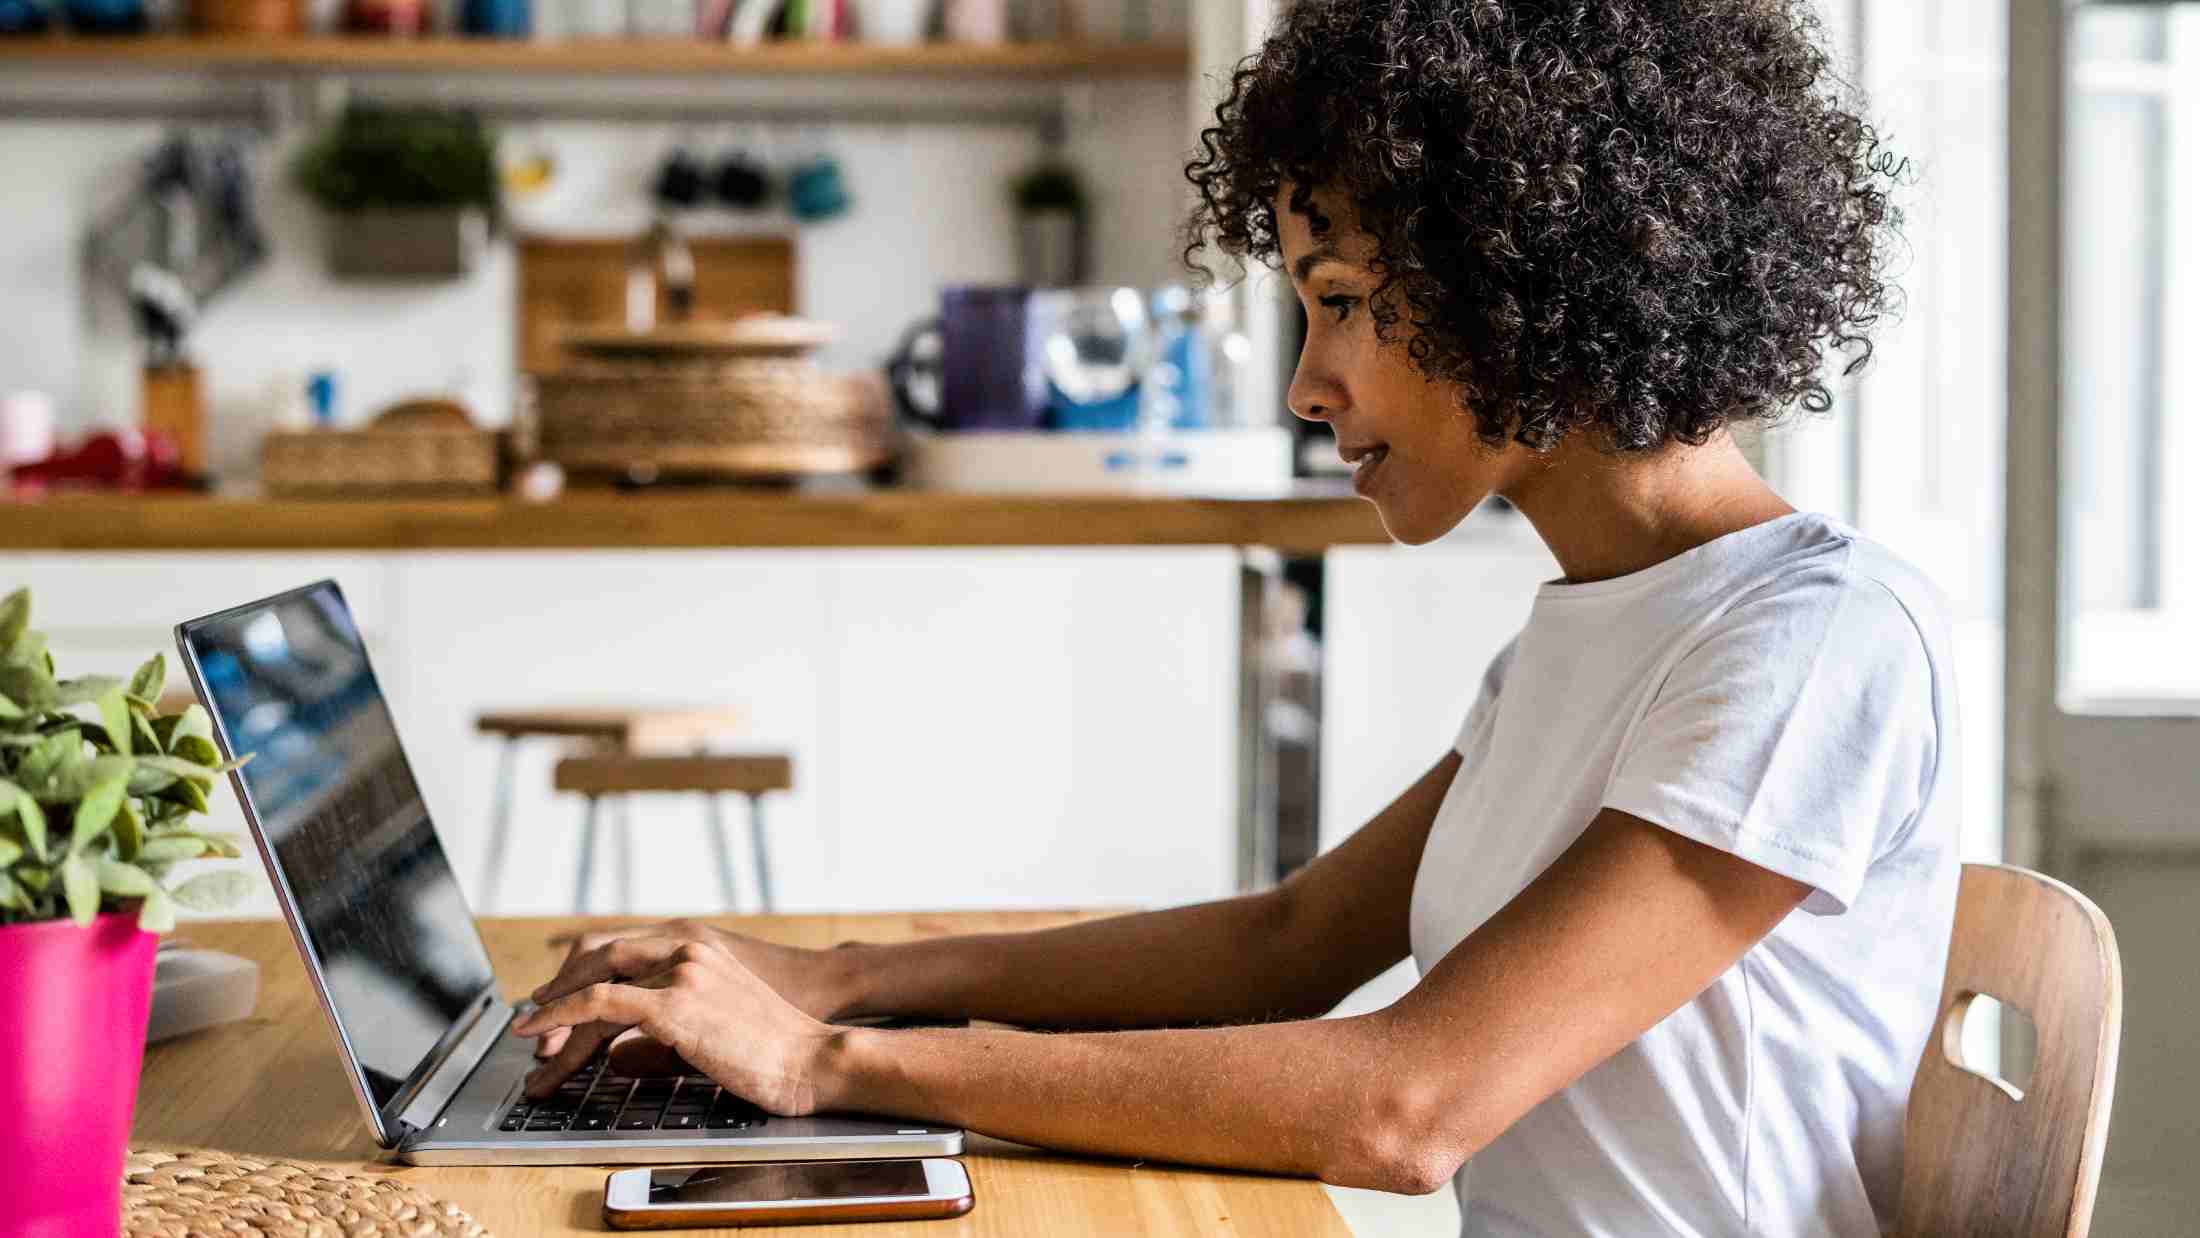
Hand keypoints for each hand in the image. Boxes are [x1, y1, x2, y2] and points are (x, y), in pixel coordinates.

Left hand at [526, 919, 855, 1062]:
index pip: (622, 945)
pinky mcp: (675, 1005)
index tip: (558, 997)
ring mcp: (681, 971)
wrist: (812, 1057)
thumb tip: (621, 1051)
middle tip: (534, 1018)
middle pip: (598, 952)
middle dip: (560, 986)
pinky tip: (542, 1036)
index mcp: (698, 944)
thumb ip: (671, 1021)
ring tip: (529, 1039)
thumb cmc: (775, 1048)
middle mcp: (686, 946)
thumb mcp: (718, 1020)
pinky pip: (599, 1004)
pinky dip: (562, 1017)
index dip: (582, 969)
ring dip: (553, 1011)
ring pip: (594, 980)